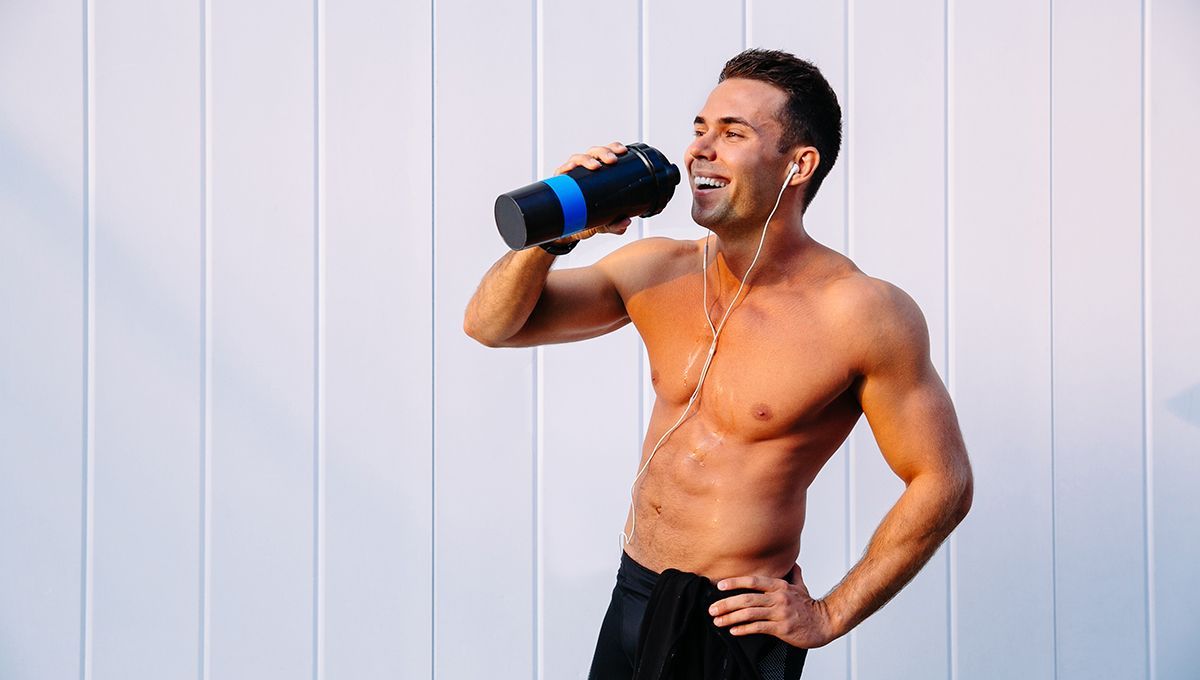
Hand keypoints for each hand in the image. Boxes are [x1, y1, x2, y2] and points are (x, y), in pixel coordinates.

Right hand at [546, 142, 631, 244]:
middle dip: (603, 152)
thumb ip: (615, 223)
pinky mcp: (559, 182)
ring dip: (586, 159)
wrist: (568, 229)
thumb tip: (625, 222)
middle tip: (611, 160)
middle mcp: (585, 170)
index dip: (614, 148)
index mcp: (599, 172)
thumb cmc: (588, 218)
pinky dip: (566, 167)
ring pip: (578, 158)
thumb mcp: (604, 223)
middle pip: (594, 152)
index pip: (607, 154)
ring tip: (595, 165)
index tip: (622, 151)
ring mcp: (572, 174)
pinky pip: (561, 171)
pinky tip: (571, 168)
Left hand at [708, 564, 838, 648]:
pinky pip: (758, 628)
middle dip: (726, 604)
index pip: (753, 581)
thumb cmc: (810, 606)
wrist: (825, 623)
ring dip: (730, 618)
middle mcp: (778, 598)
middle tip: (712, 609)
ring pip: (750, 614)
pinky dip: (744, 629)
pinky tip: (734, 631)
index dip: (735, 582)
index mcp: (780, 586)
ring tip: (718, 621)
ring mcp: (780, 613)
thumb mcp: (801, 587)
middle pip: (747, 599)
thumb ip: (793, 574)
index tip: (720, 586)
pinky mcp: (782, 628)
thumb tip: (791, 562)